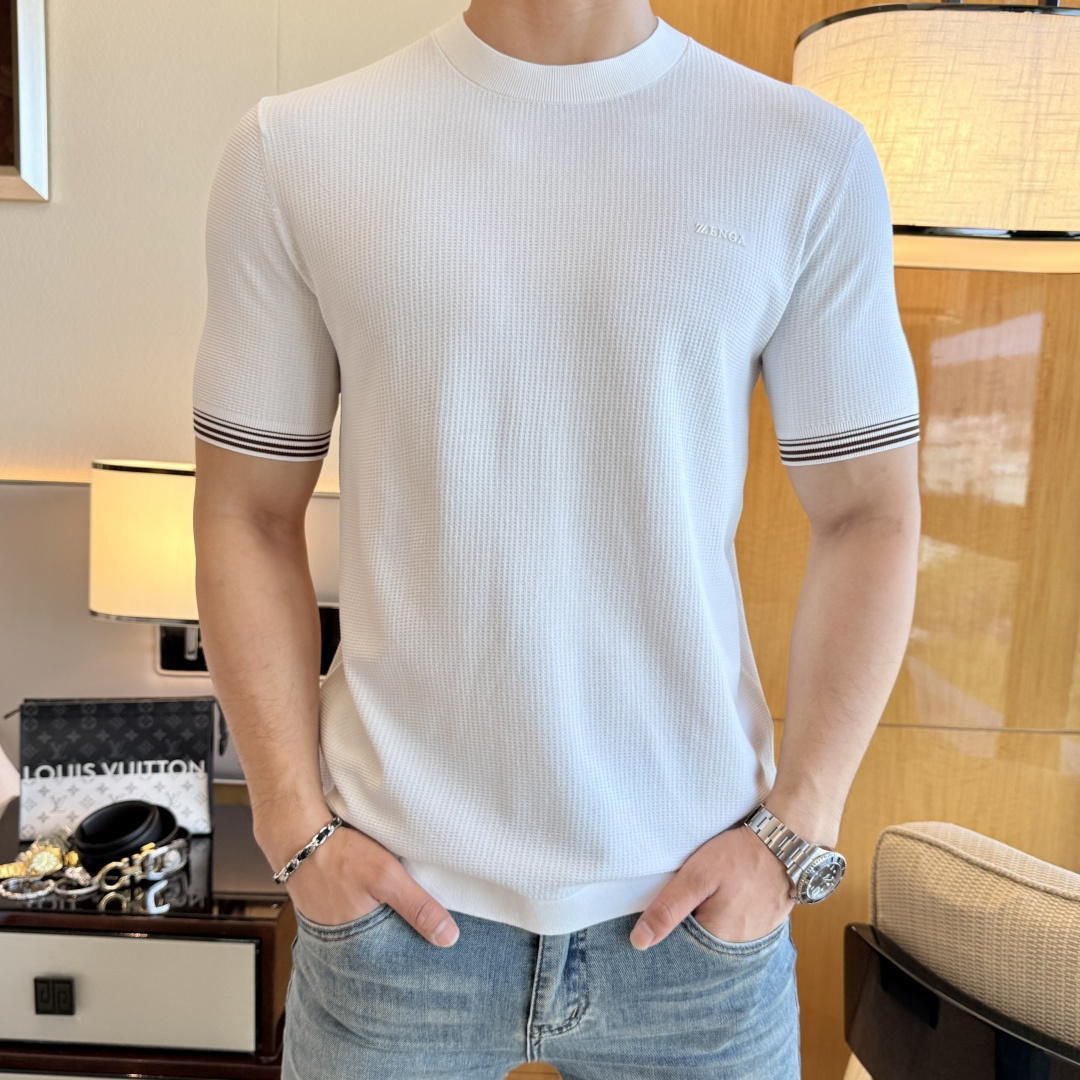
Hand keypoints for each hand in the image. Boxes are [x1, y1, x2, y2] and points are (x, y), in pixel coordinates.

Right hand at [258, 813, 459, 946]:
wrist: (298, 837)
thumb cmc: (339, 856)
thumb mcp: (386, 878)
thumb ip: (417, 907)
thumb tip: (449, 937)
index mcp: (359, 946)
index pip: (395, 964)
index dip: (416, 957)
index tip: (440, 956)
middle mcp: (344, 944)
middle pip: (383, 951)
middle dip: (404, 944)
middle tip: (432, 939)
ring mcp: (335, 928)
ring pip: (371, 934)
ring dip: (388, 926)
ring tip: (410, 920)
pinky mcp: (332, 910)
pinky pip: (358, 919)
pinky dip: (373, 912)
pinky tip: (383, 902)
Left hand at [629, 823, 793, 948]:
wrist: (786, 841)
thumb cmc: (740, 857)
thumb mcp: (697, 877)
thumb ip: (668, 909)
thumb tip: (639, 942)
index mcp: (718, 943)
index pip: (681, 952)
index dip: (667, 933)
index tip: (660, 916)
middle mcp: (739, 949)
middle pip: (700, 946)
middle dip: (687, 928)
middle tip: (687, 899)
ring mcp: (756, 938)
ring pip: (718, 936)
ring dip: (707, 921)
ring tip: (704, 897)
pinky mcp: (765, 925)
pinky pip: (736, 928)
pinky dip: (725, 916)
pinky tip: (722, 898)